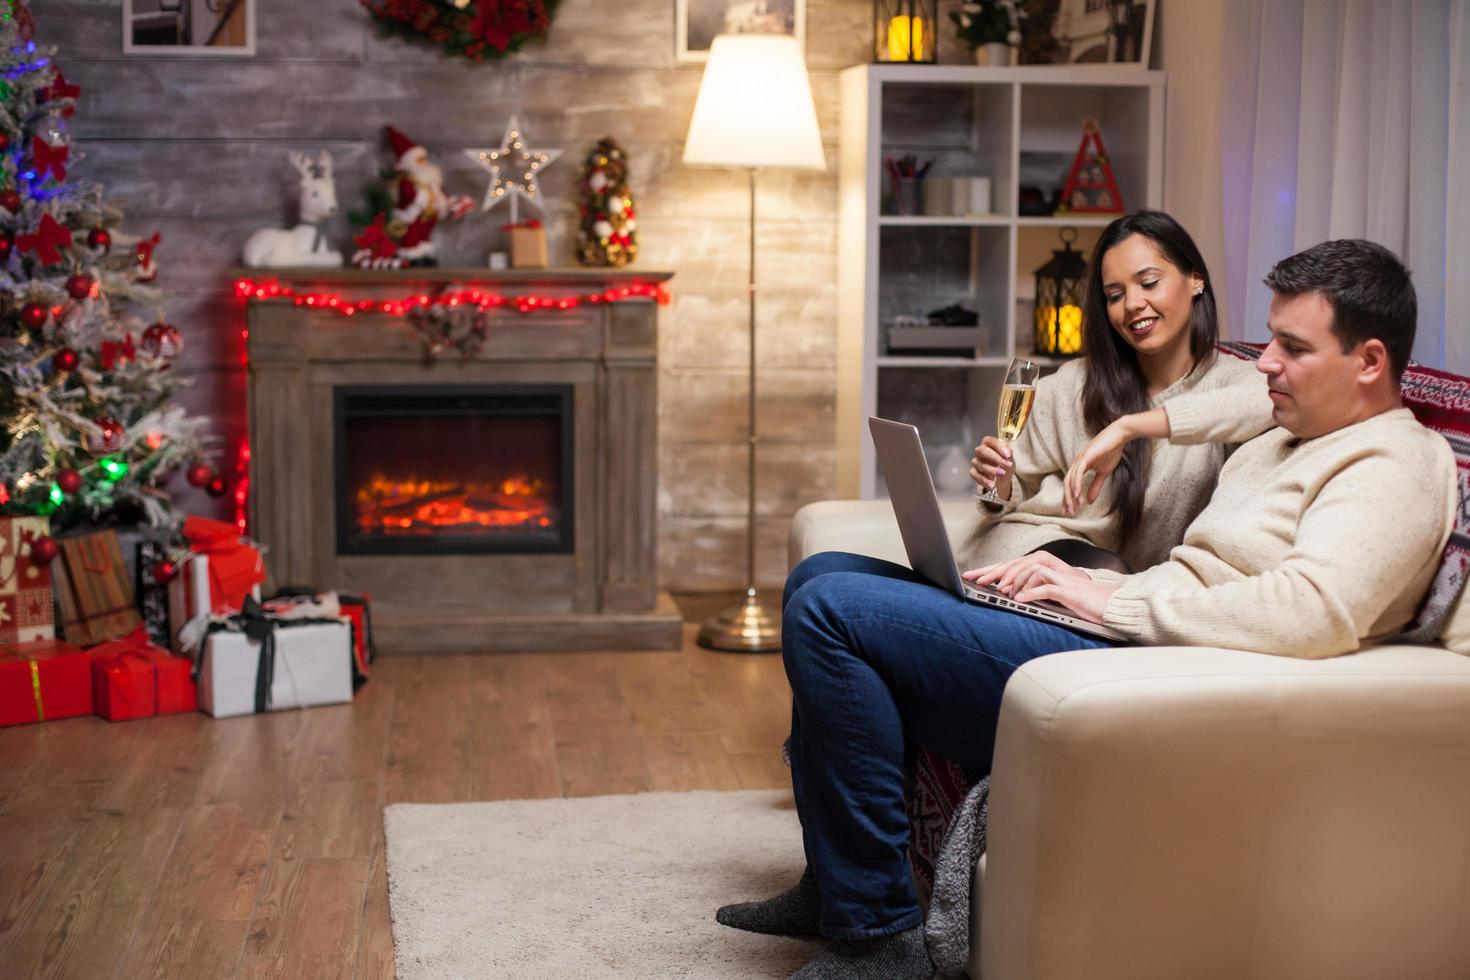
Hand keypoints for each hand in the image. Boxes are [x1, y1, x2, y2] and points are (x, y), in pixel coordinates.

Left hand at [963, 552, 1115, 624]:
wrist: (1105, 603)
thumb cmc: (1076, 598)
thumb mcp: (1049, 592)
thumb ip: (1030, 587)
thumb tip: (1005, 592)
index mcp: (1042, 565)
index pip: (1011, 564)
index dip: (990, 569)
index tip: (971, 576)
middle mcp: (1049, 566)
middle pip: (1017, 564)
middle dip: (996, 573)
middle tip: (979, 582)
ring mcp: (1059, 576)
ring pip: (1031, 570)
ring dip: (1015, 582)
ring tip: (1004, 593)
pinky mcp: (1068, 589)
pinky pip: (1046, 587)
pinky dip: (1031, 593)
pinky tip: (1019, 600)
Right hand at [970, 436, 1013, 499]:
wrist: (1002, 479)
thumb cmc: (1005, 465)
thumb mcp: (1010, 459)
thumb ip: (1009, 454)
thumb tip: (1008, 451)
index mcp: (989, 444)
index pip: (990, 441)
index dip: (998, 446)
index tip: (1008, 455)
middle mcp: (980, 451)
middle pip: (982, 450)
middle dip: (995, 458)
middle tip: (1006, 465)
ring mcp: (976, 462)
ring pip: (980, 464)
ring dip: (992, 470)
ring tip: (1002, 474)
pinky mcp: (973, 472)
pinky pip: (976, 475)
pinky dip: (984, 481)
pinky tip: (992, 485)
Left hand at [1063, 420, 1130, 515]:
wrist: (1119, 436)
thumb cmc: (1111, 451)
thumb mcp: (1103, 472)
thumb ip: (1096, 486)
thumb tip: (1089, 501)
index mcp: (1079, 466)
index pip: (1070, 484)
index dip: (1068, 498)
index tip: (1070, 511)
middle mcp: (1076, 463)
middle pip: (1067, 484)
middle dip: (1067, 499)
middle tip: (1070, 513)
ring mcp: (1080, 459)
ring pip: (1070, 480)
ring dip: (1071, 495)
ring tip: (1075, 507)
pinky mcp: (1086, 456)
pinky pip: (1078, 473)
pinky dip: (1077, 484)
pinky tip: (1078, 495)